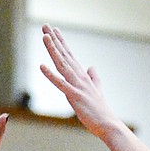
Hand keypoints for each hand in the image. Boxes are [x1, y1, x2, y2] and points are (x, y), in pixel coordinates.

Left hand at [40, 25, 121, 139]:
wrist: (108, 125)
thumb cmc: (101, 111)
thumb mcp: (96, 91)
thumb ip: (94, 78)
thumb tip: (91, 67)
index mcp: (82, 76)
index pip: (69, 55)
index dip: (61, 42)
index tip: (53, 30)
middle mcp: (79, 77)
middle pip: (64, 55)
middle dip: (54, 40)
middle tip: (45, 25)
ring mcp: (77, 86)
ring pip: (62, 64)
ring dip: (53, 50)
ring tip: (45, 36)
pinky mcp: (75, 96)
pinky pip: (60, 84)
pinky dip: (50, 75)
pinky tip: (41, 66)